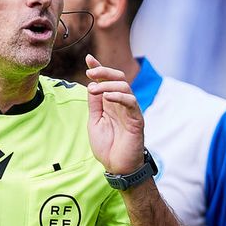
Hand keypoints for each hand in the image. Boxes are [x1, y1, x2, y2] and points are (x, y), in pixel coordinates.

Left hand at [85, 55, 145, 175]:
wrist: (117, 167)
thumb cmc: (107, 147)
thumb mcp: (94, 122)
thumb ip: (94, 104)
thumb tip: (91, 84)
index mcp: (111, 103)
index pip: (107, 81)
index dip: (99, 68)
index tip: (89, 59)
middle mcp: (122, 104)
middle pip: (118, 78)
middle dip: (104, 71)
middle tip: (90, 73)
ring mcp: (130, 111)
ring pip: (124, 87)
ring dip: (108, 84)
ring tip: (94, 89)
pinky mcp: (137, 120)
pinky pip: (131, 102)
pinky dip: (119, 96)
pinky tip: (107, 97)